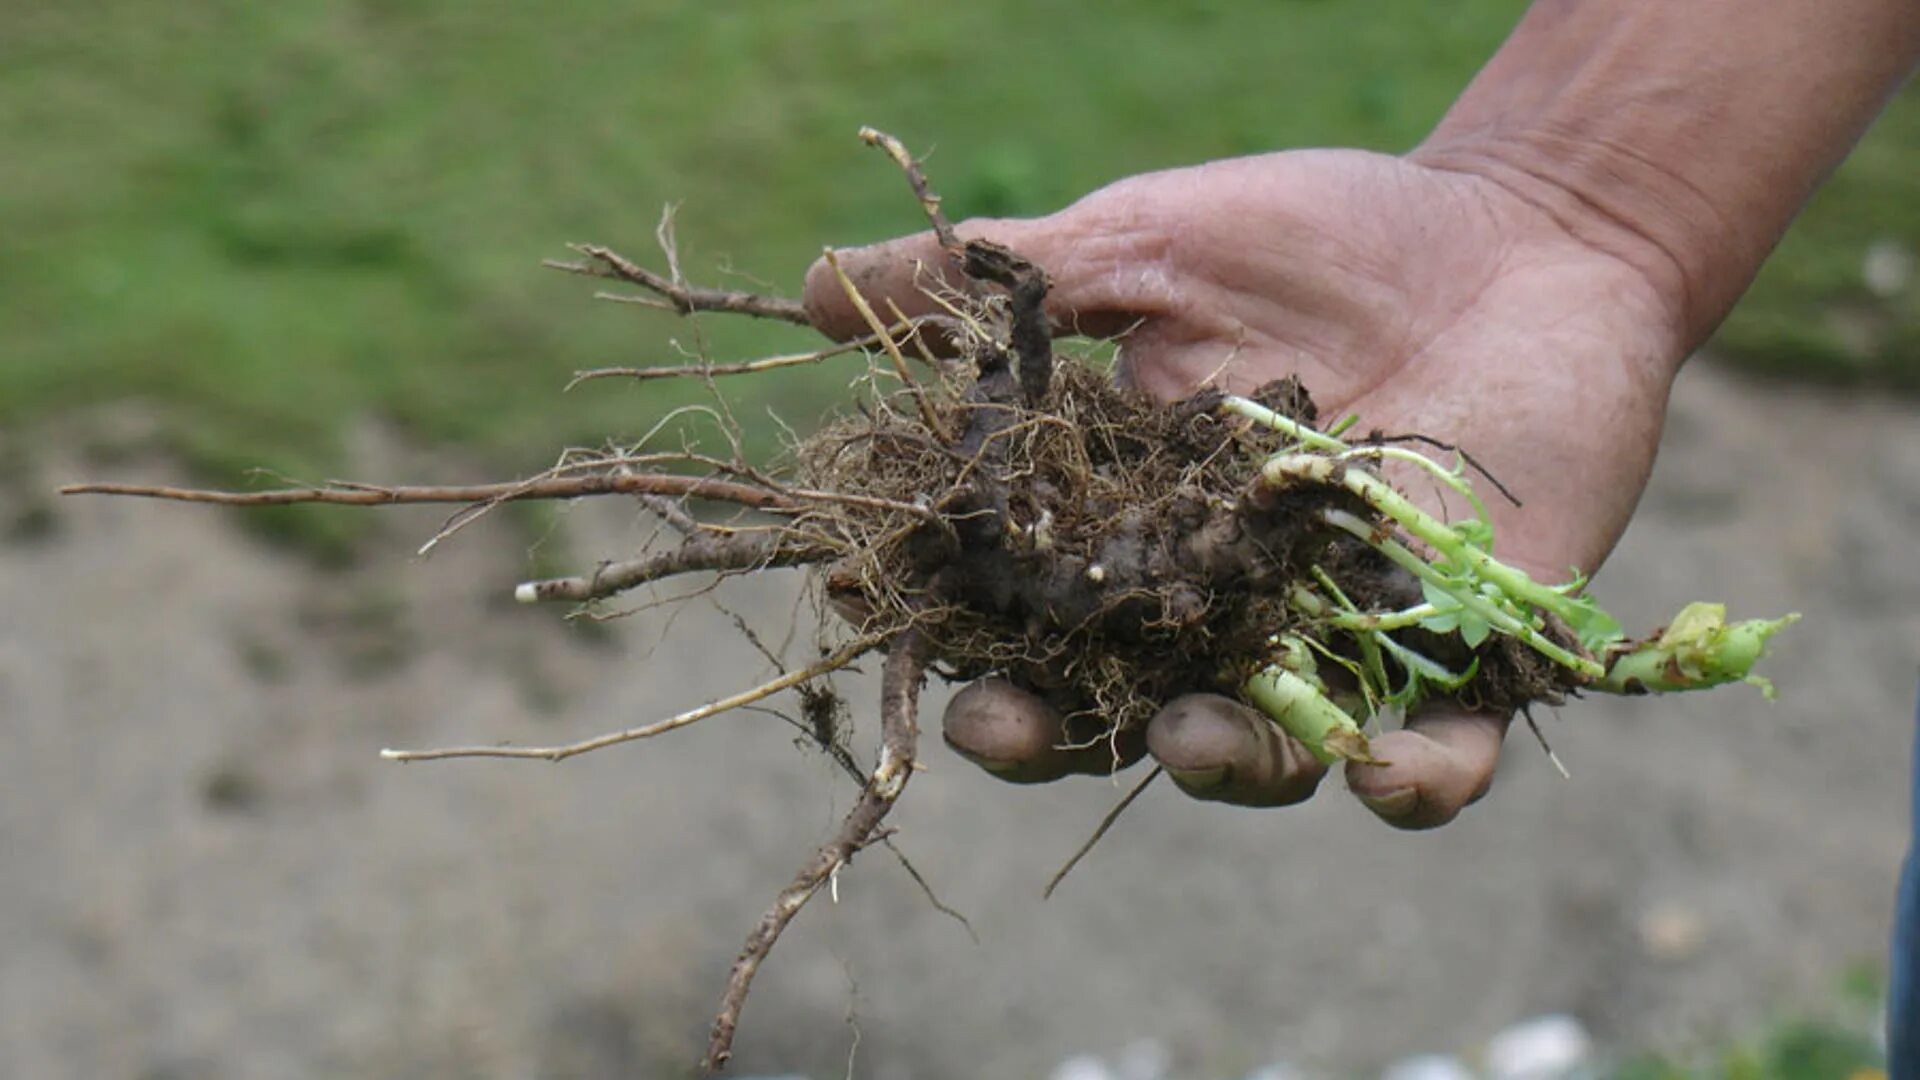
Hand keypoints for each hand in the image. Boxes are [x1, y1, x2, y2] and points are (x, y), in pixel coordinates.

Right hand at [803, 147, 1685, 827]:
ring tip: (1194, 741)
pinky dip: (1411, 781)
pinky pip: (1437, 751)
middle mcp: (1215, 604)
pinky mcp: (1466, 646)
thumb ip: (994, 282)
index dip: (954, 632)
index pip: (1018, 607)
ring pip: (1260, 750)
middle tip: (1008, 727)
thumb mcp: (1140, 245)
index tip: (891, 621)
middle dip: (1052, 738)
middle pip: (1114, 709)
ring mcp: (1337, 635)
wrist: (1518, 220)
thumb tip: (815, 285)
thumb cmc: (1317, 235)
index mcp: (1125, 526)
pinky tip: (1384, 774)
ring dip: (1219, 766)